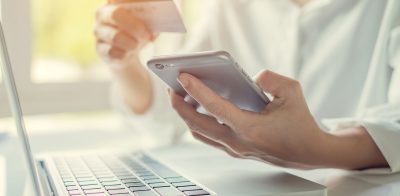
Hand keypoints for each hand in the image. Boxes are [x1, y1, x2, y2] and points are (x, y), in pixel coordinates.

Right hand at [94, 2, 155, 113]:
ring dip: (132, 43)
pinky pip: (115, 52)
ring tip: (138, 45)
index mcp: (114, 1)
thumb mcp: (146, 22)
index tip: (147, 4)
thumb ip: (151, 17)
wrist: (126, 53)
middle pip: (116, 14)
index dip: (134, 1)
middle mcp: (103, 14)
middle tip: (147, 35)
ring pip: (116, 36)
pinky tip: (128, 53)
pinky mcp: (100, 48)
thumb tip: (161, 17)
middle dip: (135, 25)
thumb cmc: (137, 32)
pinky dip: (126, 54)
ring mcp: (99, 31)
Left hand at [169, 70, 387, 169]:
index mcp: (250, 128)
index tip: (182, 76)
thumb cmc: (301, 124)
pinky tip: (197, 109)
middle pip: (197, 124)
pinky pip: (209, 137)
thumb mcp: (292, 92)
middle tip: (171, 88)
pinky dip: (198, 122)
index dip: (196, 90)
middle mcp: (238, 142)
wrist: (309, 152)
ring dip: (186, 115)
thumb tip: (250, 78)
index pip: (215, 108)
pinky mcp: (235, 151)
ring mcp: (234, 149)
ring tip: (179, 97)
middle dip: (180, 106)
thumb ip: (270, 79)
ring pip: (199, 133)